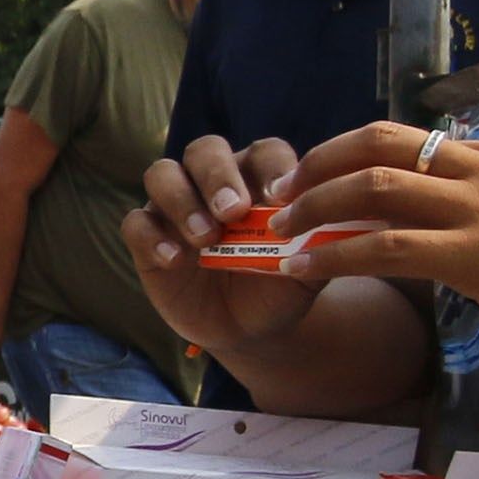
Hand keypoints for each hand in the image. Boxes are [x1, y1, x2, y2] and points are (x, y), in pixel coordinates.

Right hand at [125, 136, 332, 368]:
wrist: (250, 328)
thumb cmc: (281, 286)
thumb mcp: (308, 270)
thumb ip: (321, 244)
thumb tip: (341, 221)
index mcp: (258, 177)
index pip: (264, 152)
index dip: (272, 169)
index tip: (280, 199)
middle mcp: (213, 181)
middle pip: (205, 151)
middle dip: (218, 176)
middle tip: (233, 211)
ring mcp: (176, 206)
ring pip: (162, 174)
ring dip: (181, 199)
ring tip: (205, 238)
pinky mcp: (148, 236)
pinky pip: (136, 223)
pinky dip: (151, 238)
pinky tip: (174, 261)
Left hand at [257, 119, 478, 385]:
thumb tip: (457, 220)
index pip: (419, 140)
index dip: (359, 155)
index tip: (326, 174)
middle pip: (383, 142)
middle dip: (323, 160)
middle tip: (285, 186)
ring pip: (374, 188)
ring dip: (314, 206)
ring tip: (279, 229)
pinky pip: (385, 246)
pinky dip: (333, 252)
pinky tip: (303, 267)